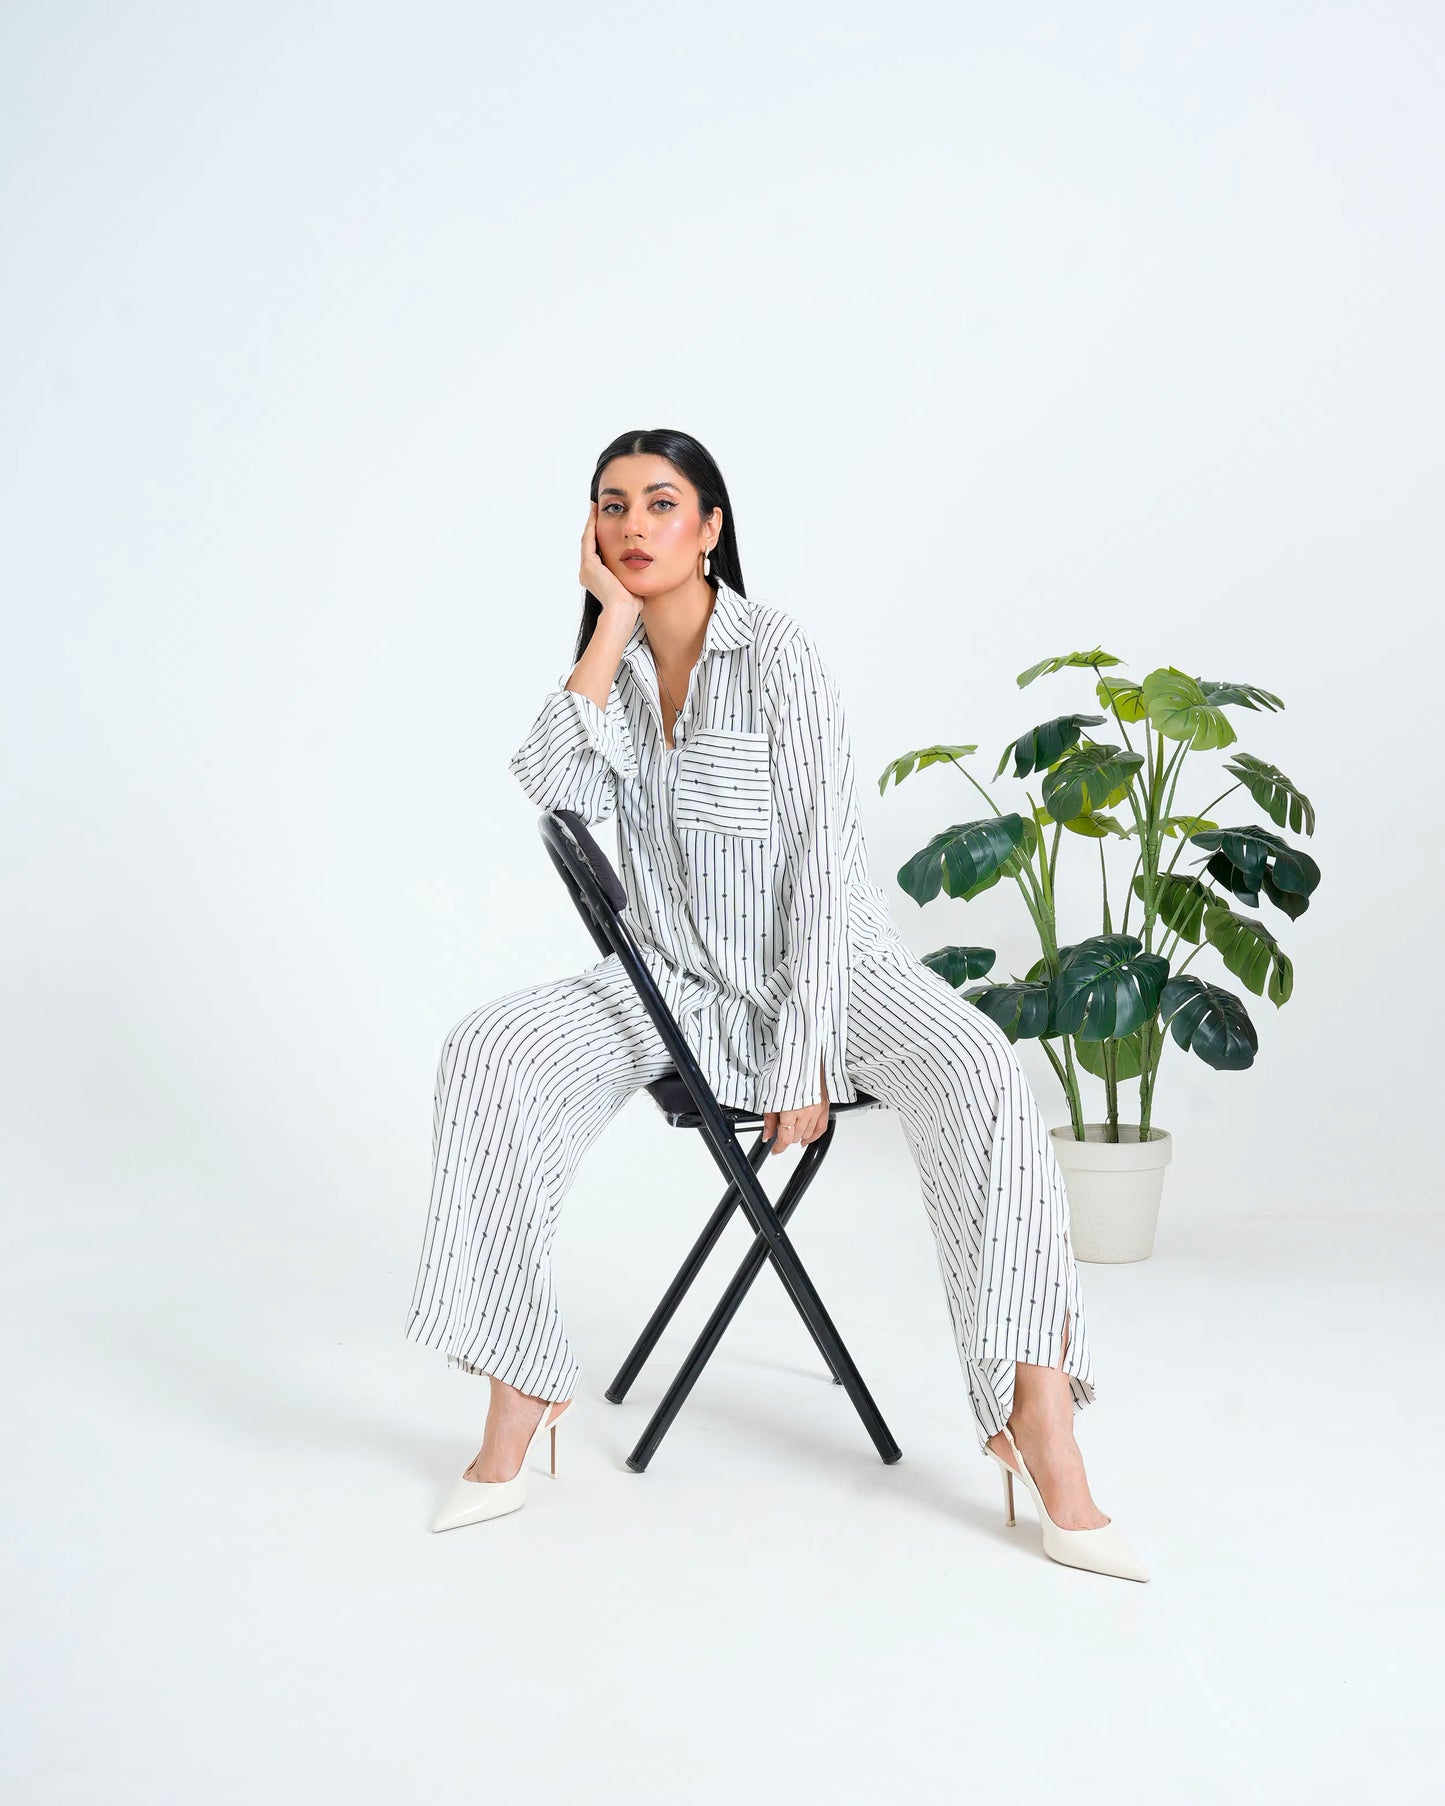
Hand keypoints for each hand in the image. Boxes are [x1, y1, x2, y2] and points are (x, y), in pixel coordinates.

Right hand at [579, 500, 641, 616]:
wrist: (623, 611)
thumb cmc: (631, 602)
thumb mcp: (631, 583)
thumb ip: (631, 573)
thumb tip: (642, 565)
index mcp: (596, 578)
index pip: (597, 552)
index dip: (599, 537)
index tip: (604, 523)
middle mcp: (587, 573)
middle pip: (590, 543)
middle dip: (593, 526)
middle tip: (595, 509)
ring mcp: (586, 569)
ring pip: (587, 539)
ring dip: (591, 522)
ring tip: (594, 507)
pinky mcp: (589, 565)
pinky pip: (589, 540)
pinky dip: (591, 525)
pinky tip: (595, 513)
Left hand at [763, 1060, 828, 1154]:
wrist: (805, 1054)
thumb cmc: (786, 1068)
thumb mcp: (769, 1092)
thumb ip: (769, 1117)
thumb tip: (767, 1134)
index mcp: (791, 1109)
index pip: (785, 1137)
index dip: (778, 1147)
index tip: (774, 1149)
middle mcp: (806, 1112)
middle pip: (796, 1136)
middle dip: (786, 1138)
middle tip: (779, 1136)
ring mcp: (817, 1109)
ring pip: (809, 1133)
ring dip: (799, 1137)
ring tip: (791, 1136)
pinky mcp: (825, 1105)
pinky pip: (822, 1127)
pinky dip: (814, 1135)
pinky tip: (808, 1137)